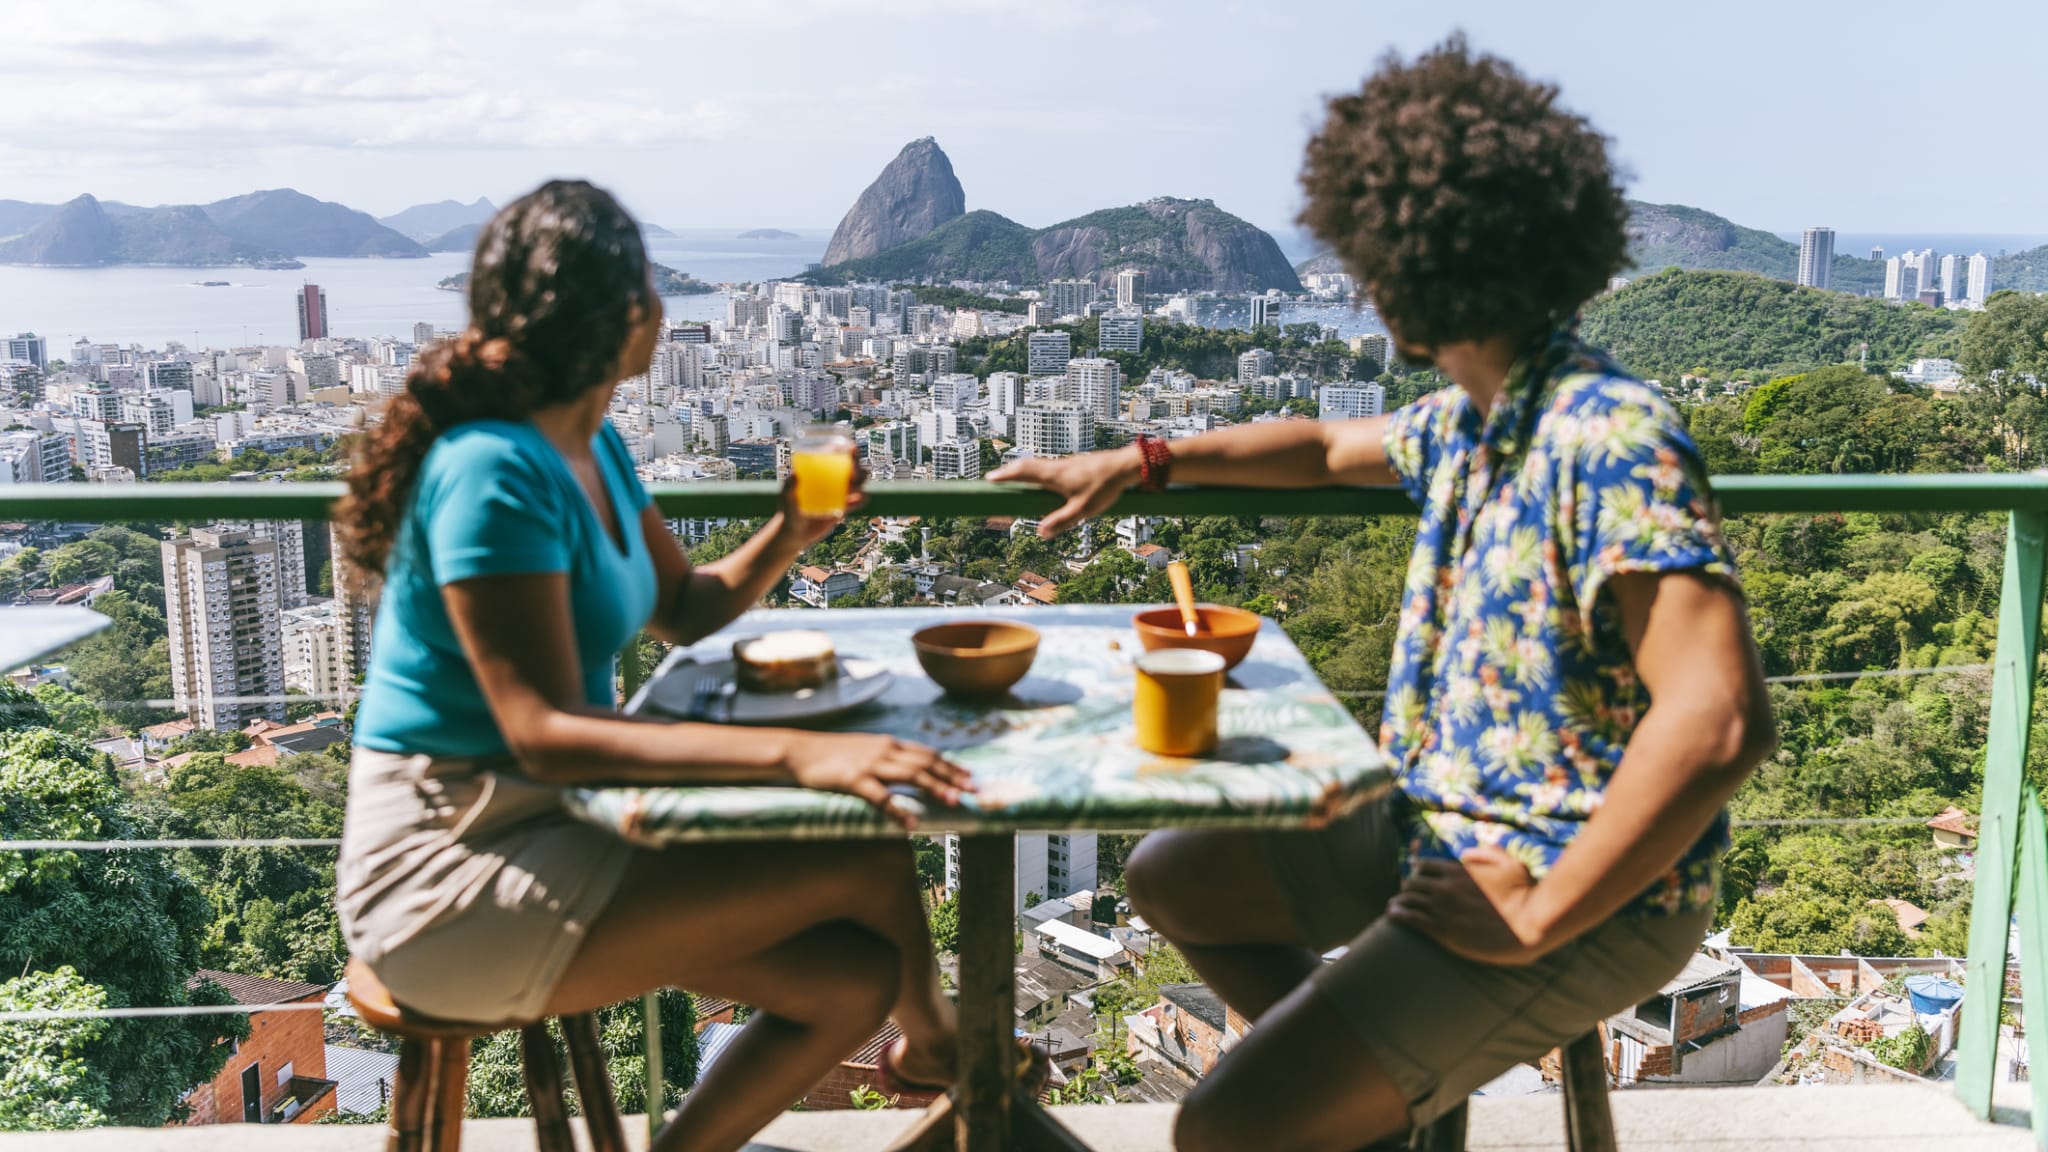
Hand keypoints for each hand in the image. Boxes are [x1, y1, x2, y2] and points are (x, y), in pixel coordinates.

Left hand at [773, 447, 868, 550]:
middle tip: (853, 475)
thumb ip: (789, 487)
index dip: (846, 449)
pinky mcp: (844, 507)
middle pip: (852, 465)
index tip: (852, 450)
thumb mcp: (786, 498)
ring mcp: (839, 493)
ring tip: (853, 489)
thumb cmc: (787, 511)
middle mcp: (832, 478)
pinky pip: (858, 501)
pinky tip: (860, 499)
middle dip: (858, 466)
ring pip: (859, 481)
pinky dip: (862, 499)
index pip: (836, 453)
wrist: (795, 533)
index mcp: (820, 470)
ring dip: (862, 481)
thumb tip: (795, 475)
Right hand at [783, 732, 972, 828]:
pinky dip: (897, 810)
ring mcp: (869, 763)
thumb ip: (887, 758)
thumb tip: (909, 770)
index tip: (971, 777)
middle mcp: (884, 750)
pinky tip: (909, 824)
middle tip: (974, 790)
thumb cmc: (831, 754)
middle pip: (926, 762)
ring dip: (934, 787)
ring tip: (952, 801)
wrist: (798, 750)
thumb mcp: (864, 750)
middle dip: (952, 776)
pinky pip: (880, 796)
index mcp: (888, 743)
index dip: (951, 765)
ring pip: (910, 774)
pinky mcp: (853, 779)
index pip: (928, 753)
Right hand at [988, 446, 1142, 537]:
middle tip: (995, 479)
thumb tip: (1041, 533)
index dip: (1004, 475)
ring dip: (1023, 471)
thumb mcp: (1083, 510)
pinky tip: (1043, 481)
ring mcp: (1066, 464)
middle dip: (1009, 472)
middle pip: (1026, 466)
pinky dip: (1038, 472)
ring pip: (1038, 465)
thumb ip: (1062, 522)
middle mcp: (1056, 466)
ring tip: (1014, 480)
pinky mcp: (1075, 465)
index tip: (988, 479)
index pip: (1022, 472)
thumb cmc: (1105, 487)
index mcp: (1054, 475)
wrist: (1125, 467)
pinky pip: (1049, 467)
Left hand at [1384, 848, 1555, 966]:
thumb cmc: (1524, 894)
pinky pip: (1411, 920)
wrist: (1528, 926)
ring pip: (1408, 900)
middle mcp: (1446, 887)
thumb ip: (1488, 853)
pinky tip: (1392, 916)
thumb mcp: (1511, 863)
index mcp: (1459, 870)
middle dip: (1408, 887)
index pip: (1426, 866)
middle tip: (1404, 895)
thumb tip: (1467, 852)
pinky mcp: (1443, 930)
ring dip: (1400, 901)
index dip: (1419, 872)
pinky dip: (1399, 916)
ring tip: (1393, 907)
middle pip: (1413, 882)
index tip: (1418, 878)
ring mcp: (1443, 909)